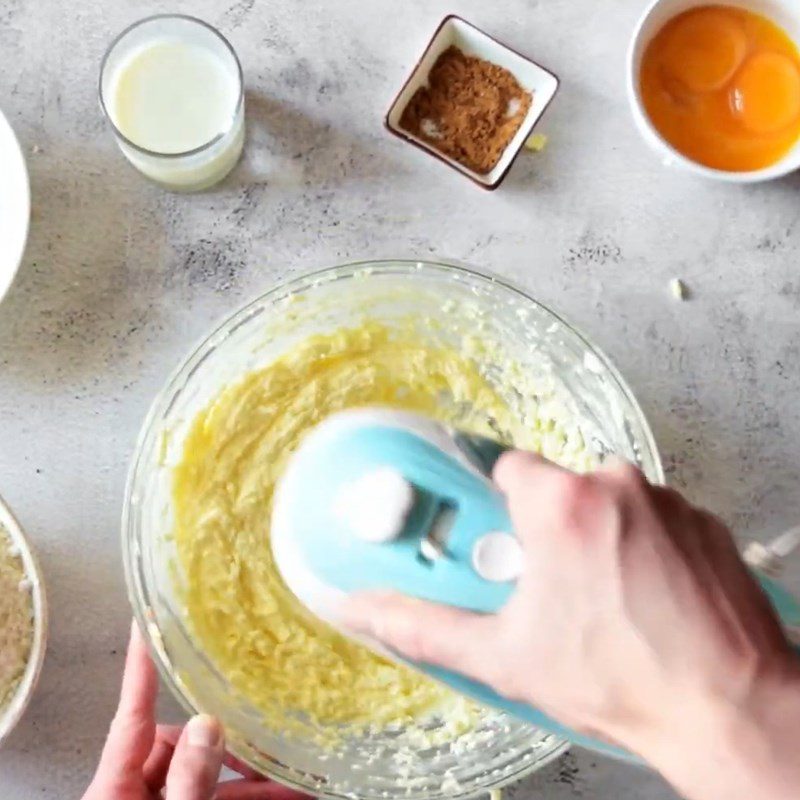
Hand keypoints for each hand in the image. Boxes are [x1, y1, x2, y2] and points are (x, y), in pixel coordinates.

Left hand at [82, 622, 309, 799]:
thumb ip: (186, 782)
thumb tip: (209, 726)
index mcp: (114, 786)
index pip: (134, 712)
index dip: (142, 665)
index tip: (148, 622)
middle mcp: (138, 792)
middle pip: (188, 745)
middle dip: (235, 742)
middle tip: (272, 741)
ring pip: (214, 781)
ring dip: (257, 780)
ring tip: (300, 781)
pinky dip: (253, 798)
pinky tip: (291, 795)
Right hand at [344, 452, 799, 799]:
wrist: (730, 711)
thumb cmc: (627, 681)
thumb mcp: (505, 657)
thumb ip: (425, 625)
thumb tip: (368, 609)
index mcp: (563, 505)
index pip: (507, 467)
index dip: (495, 503)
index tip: (493, 533)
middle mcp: (618, 488)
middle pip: (557, 488)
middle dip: (543, 529)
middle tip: (545, 582)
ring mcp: (667, 504)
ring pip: (606, 503)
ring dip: (594, 538)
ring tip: (597, 599)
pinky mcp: (703, 524)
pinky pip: (651, 519)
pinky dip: (640, 547)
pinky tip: (641, 598)